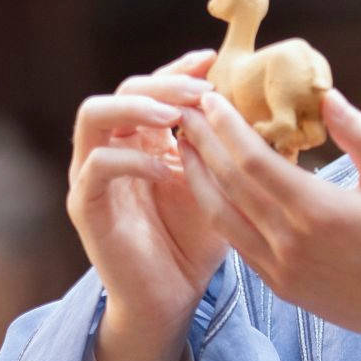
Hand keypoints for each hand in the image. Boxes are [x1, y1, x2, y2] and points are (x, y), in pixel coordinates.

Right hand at [66, 49, 228, 340]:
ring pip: (93, 114)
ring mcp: (93, 175)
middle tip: (199, 91)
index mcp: (143, 139)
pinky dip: (131, 160)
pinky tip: (168, 168)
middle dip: (163, 83)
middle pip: (124, 89)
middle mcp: (113, 148)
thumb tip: (274, 110)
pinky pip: (96, 165)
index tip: (215, 61)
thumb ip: (233, 149)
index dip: (180, 68)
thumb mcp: (223, 186)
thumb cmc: (198, 243)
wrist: (172, 300)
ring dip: (135, 107)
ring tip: (173, 116)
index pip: (153, 85)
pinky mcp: (85, 206)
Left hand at [177, 88, 360, 354]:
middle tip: (185, 112)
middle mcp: (290, 242)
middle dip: (203, 145)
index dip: (226, 128)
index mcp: (317, 211)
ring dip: (199, 179)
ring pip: (222, 218)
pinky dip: (218, 212)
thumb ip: (360, 134)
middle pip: (229, 185)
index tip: (210, 99)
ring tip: (184, 147)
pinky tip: (212, 190)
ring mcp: (280, 269)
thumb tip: (327, 95)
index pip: (253, 161)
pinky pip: (237, 244)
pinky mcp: (280, 287)